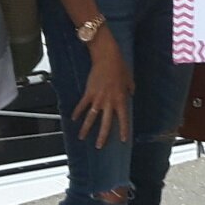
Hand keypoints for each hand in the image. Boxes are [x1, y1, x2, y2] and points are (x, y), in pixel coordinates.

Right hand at [75, 31, 132, 146]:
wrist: (106, 58)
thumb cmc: (119, 67)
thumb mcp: (129, 79)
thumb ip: (130, 89)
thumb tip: (131, 94)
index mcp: (121, 99)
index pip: (123, 119)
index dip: (124, 130)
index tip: (123, 140)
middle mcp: (109, 102)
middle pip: (106, 123)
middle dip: (103, 136)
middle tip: (99, 146)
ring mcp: (98, 98)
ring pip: (91, 117)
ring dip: (87, 128)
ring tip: (82, 137)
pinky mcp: (89, 93)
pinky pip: (82, 105)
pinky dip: (77, 112)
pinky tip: (73, 119)